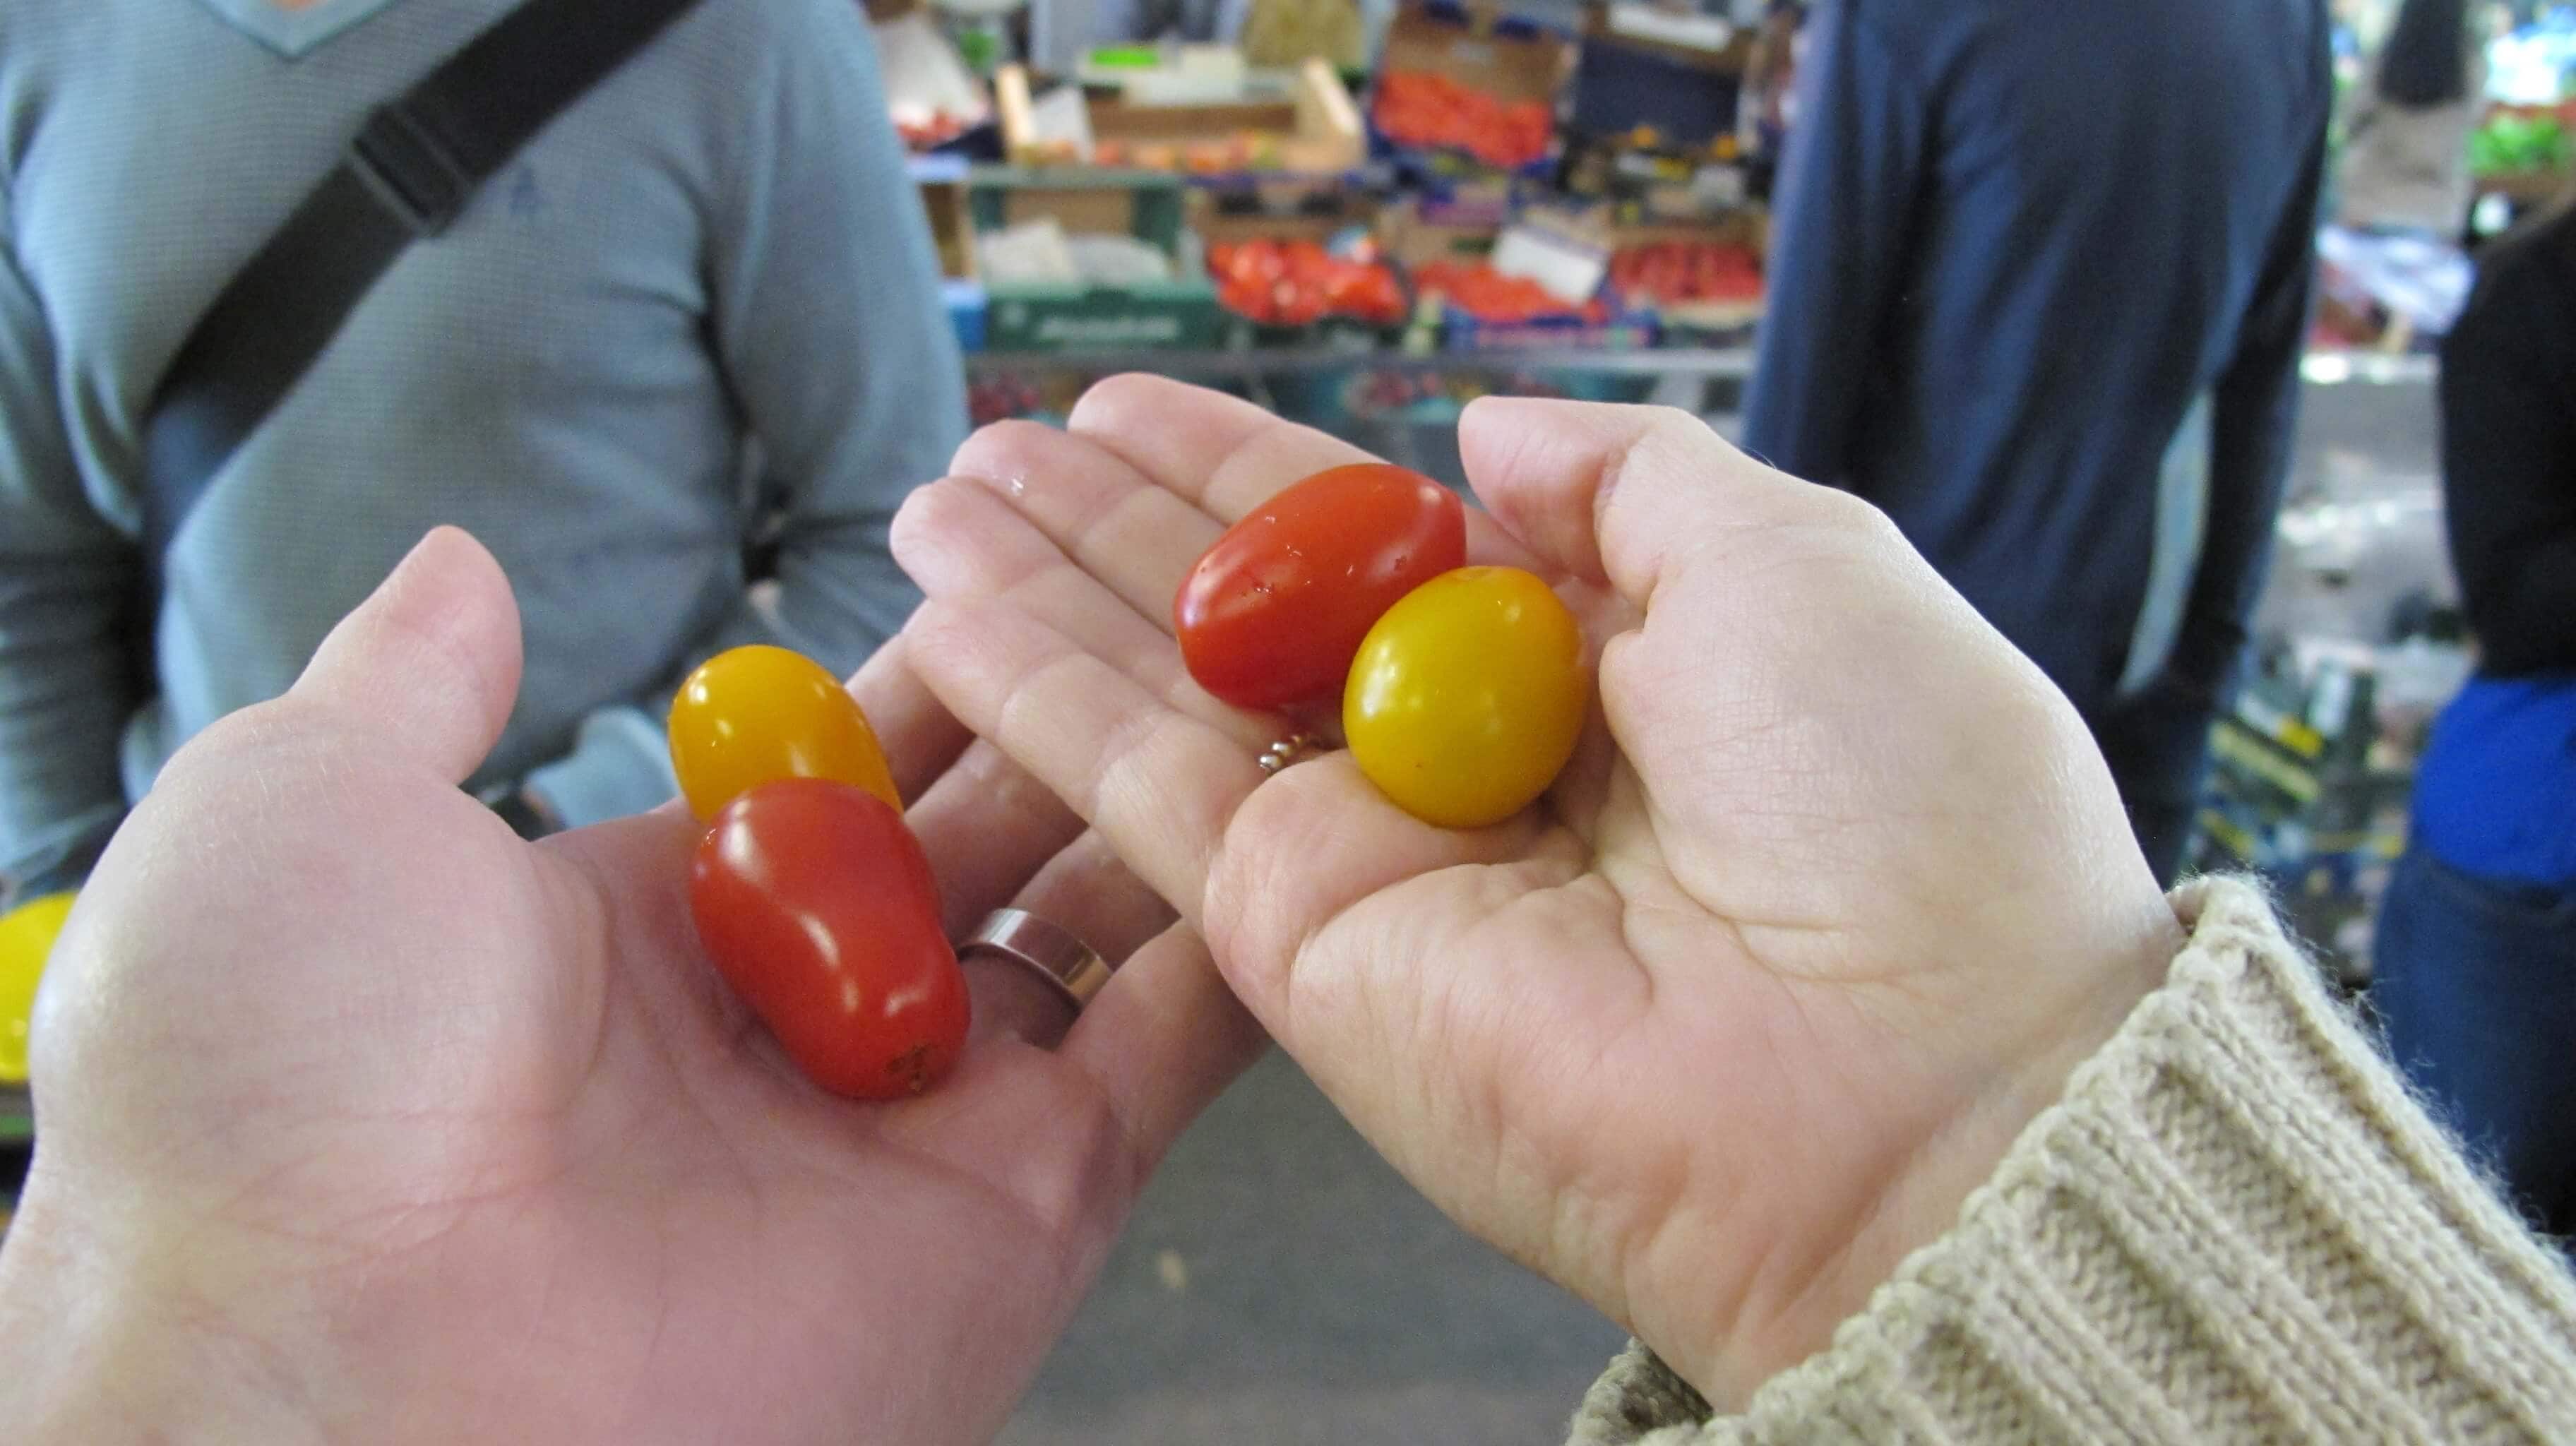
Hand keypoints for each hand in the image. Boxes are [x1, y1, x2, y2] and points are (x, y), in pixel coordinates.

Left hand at [0, 528, 1264, 1441]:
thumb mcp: (305, 816)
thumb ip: (412, 686)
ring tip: (1274, 666)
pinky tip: (1310, 811)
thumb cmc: (279, 1091)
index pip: (848, 770)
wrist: (341, 1382)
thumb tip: (465, 561)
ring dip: (1180, 796)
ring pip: (1102, 934)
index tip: (1032, 549)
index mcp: (651, 933)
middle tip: (1187, 592)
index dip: (942, 662)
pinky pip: (1171, 1057)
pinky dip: (1249, 941)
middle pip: (996, 840)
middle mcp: (801, 1029)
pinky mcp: (1025, 1210)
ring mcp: (921, 1121)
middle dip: (1081, 712)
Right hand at [895, 378, 2183, 1404]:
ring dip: (1044, 591)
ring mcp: (1372, 857)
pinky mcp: (1295, 939)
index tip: (1137, 407)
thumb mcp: (1795, 559)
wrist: (1905, 1087)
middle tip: (1005, 440)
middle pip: (1254, 618)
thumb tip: (1481, 434)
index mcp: (1589, 670)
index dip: (1254, 472)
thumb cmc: (1897, 808)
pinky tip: (946, 598)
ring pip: (1169, 693)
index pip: (1380, 547)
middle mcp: (1464, 762)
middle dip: (1122, 526)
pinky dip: (1038, 688)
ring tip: (936, 495)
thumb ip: (1626, 481)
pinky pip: (1144, 786)